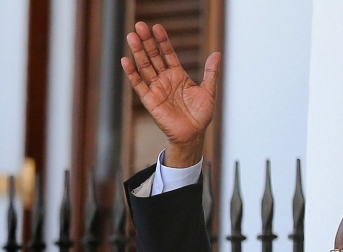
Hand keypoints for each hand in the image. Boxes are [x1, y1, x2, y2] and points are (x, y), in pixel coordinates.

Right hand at [121, 22, 220, 167]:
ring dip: (138, 52)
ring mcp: (156, 89)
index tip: (157, 27)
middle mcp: (165, 79)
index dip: (163, 41)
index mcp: (178, 75)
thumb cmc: (200, 115)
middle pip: (153, 56)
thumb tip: (217, 54)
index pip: (168, 53)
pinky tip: (126, 60)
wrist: (193, 134)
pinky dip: (132, 73)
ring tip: (132, 36)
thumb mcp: (209, 91)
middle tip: (140, 25)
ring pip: (145, 67)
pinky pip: (139, 85)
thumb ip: (210, 72)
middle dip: (147, 41)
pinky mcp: (150, 100)